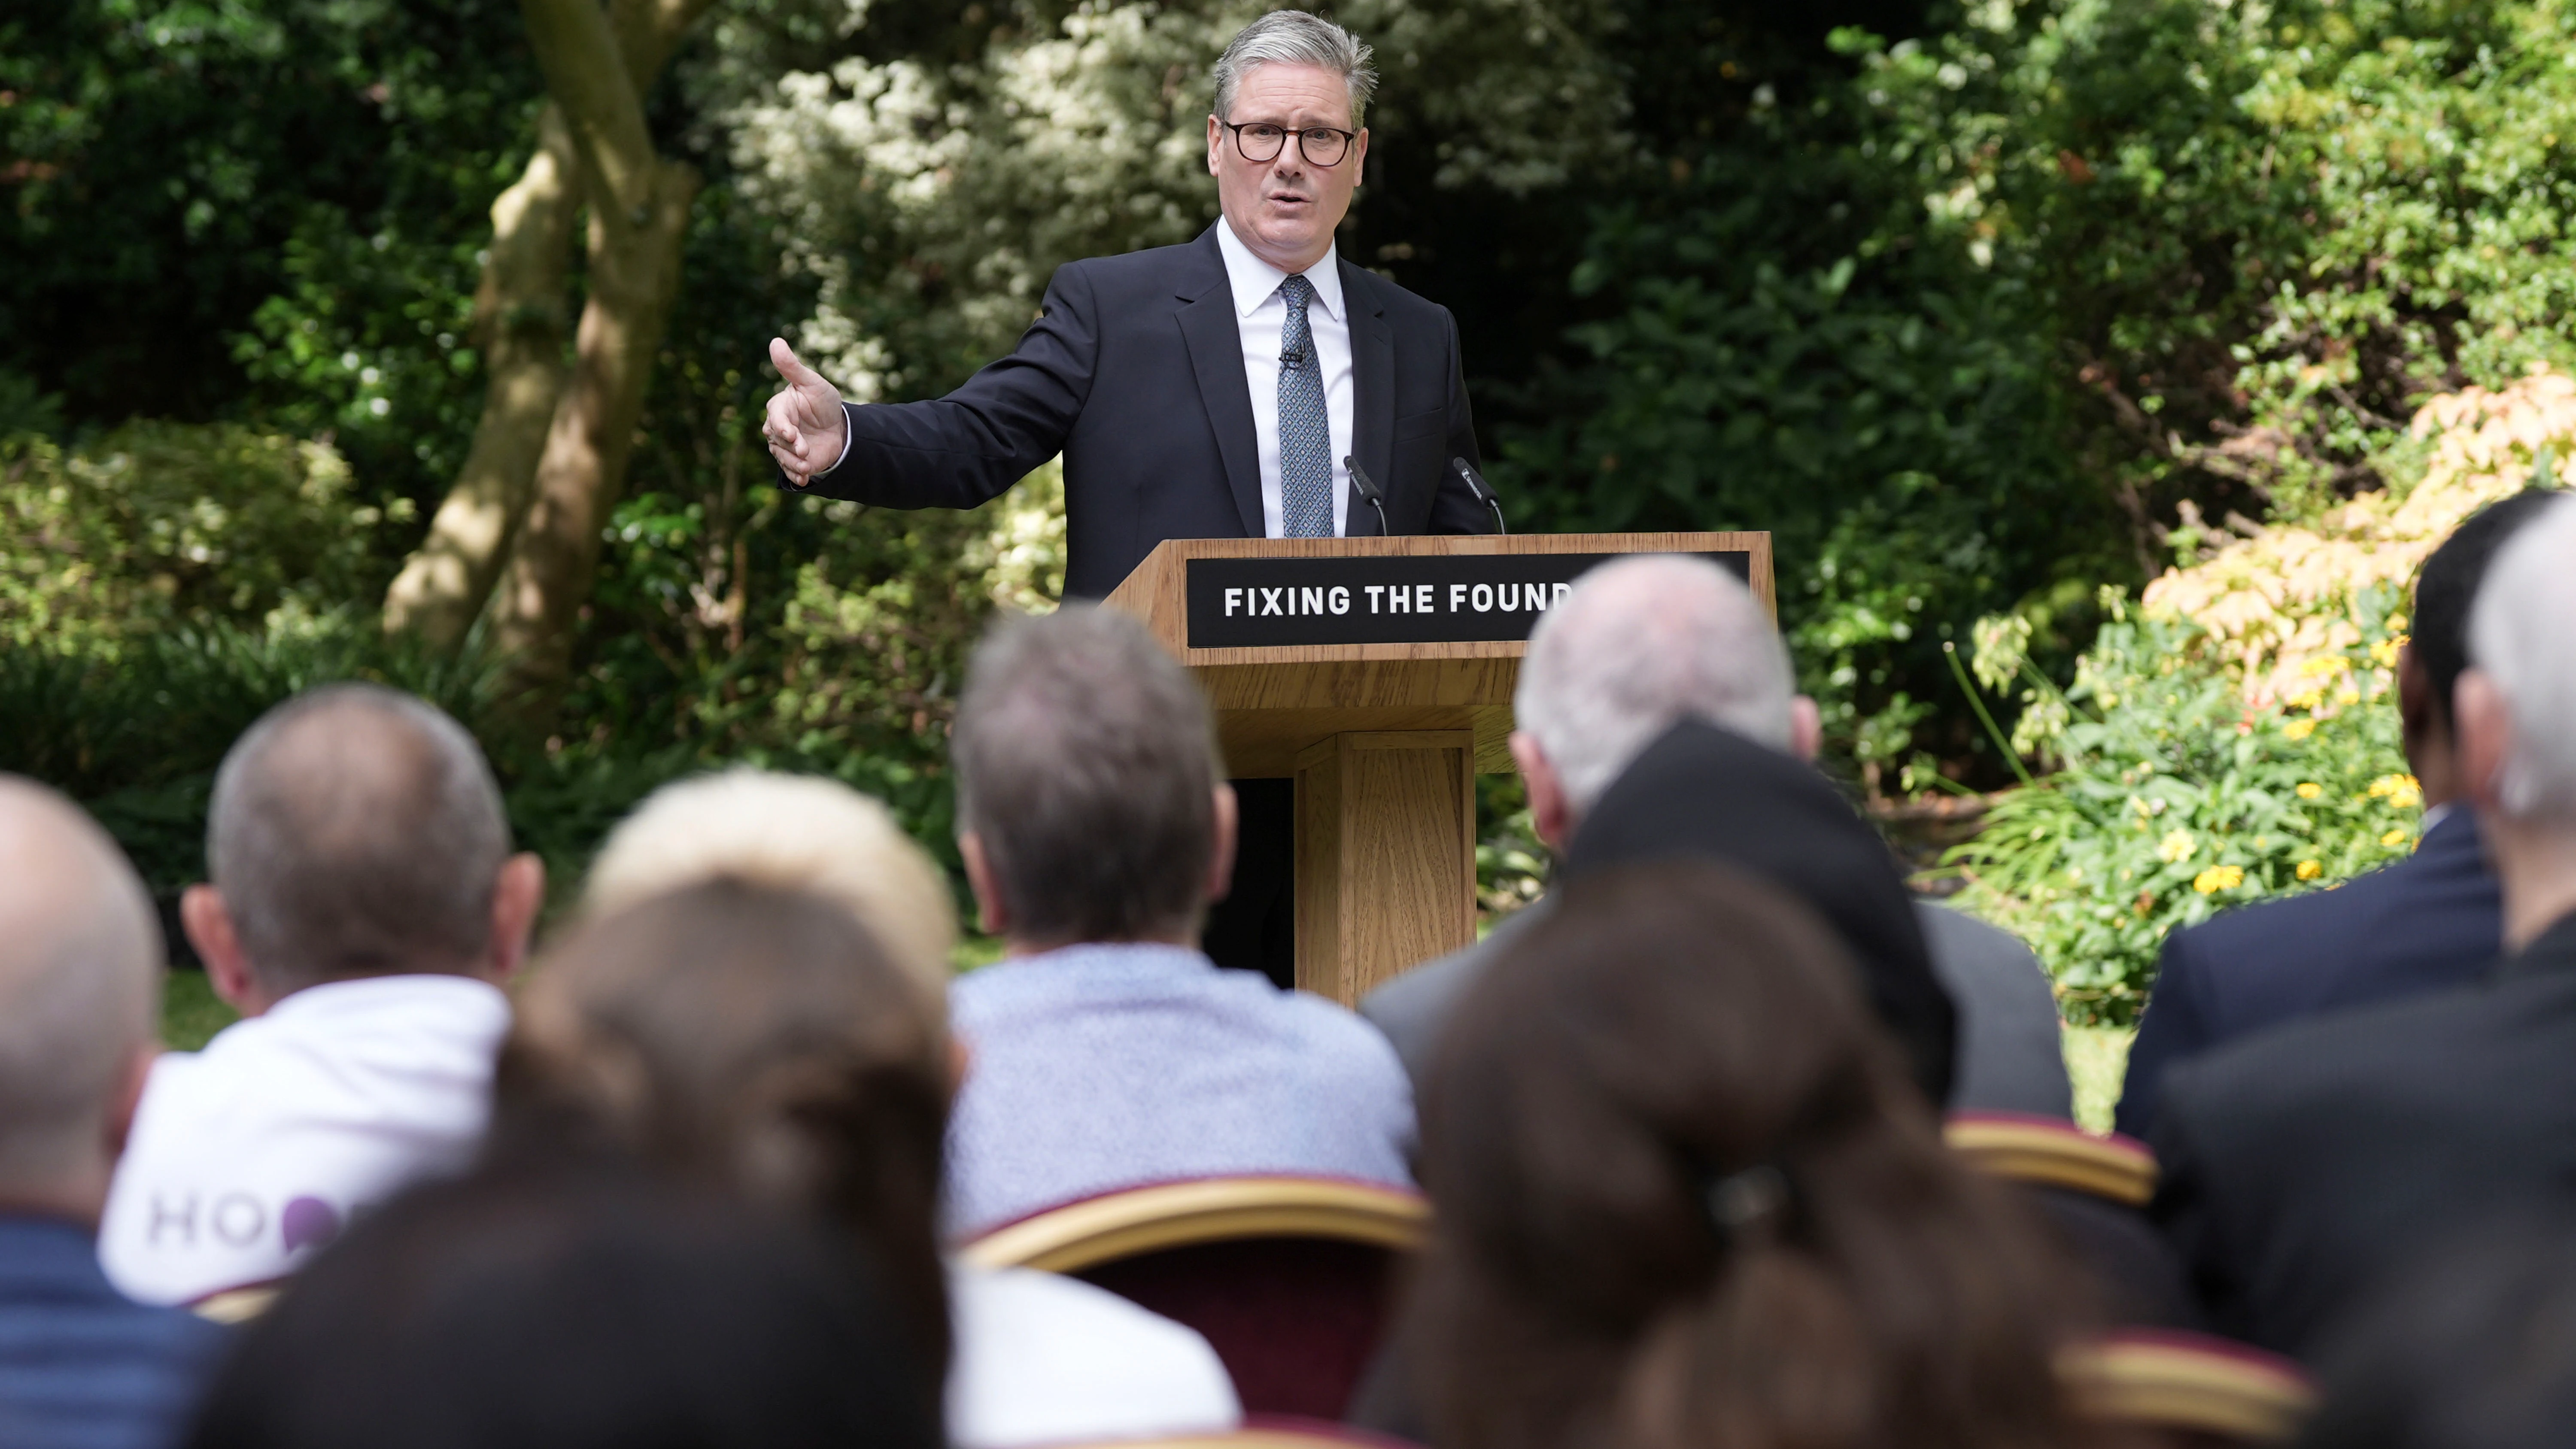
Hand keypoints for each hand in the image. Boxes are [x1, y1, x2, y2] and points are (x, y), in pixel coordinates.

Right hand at [763, 338, 848, 485]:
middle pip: (777, 440)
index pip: (776, 417)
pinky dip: (797, 476)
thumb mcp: (812, 382)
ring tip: (808, 466)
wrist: (838, 427)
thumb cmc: (823, 402)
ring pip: (782, 457)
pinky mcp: (793, 462)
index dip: (782, 426)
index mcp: (780, 408)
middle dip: (790, 446)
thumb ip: (792, 367)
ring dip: (794, 463)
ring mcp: (784, 447)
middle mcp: (778, 428)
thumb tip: (775, 341)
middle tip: (804, 450)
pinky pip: (790, 470)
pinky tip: (805, 479)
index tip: (790, 433)